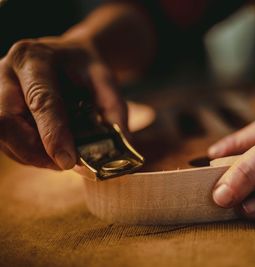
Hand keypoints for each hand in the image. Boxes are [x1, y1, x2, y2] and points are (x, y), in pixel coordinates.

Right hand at [0, 37, 126, 169]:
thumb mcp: (105, 79)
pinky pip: (4, 141)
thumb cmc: (84, 68)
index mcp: (35, 59)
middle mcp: (6, 73)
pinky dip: (27, 154)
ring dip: (31, 156)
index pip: (40, 100)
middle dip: (34, 151)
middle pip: (6, 121)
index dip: (52, 133)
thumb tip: (122, 145)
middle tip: (64, 164)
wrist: (66, 57)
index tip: (68, 161)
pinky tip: (49, 153)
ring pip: (2, 136)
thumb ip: (114, 109)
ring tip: (61, 158)